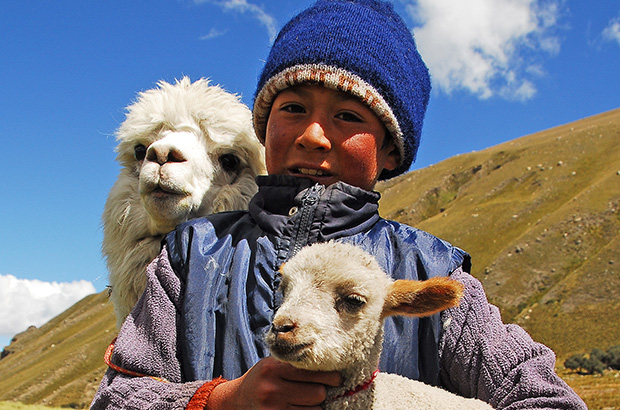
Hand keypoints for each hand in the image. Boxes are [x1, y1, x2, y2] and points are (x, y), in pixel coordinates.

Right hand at [206, 356, 340, 408]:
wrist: (236, 400)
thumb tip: (330, 364)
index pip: (312, 371)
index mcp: (273, 368)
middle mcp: (272, 388)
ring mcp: (273, 408)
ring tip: (310, 399)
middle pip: (318, 393)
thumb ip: (295, 362)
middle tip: (323, 389)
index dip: (331, 375)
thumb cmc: (262, 378)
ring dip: (317, 406)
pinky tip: (305, 408)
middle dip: (324, 391)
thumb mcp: (272, 363)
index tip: (338, 377)